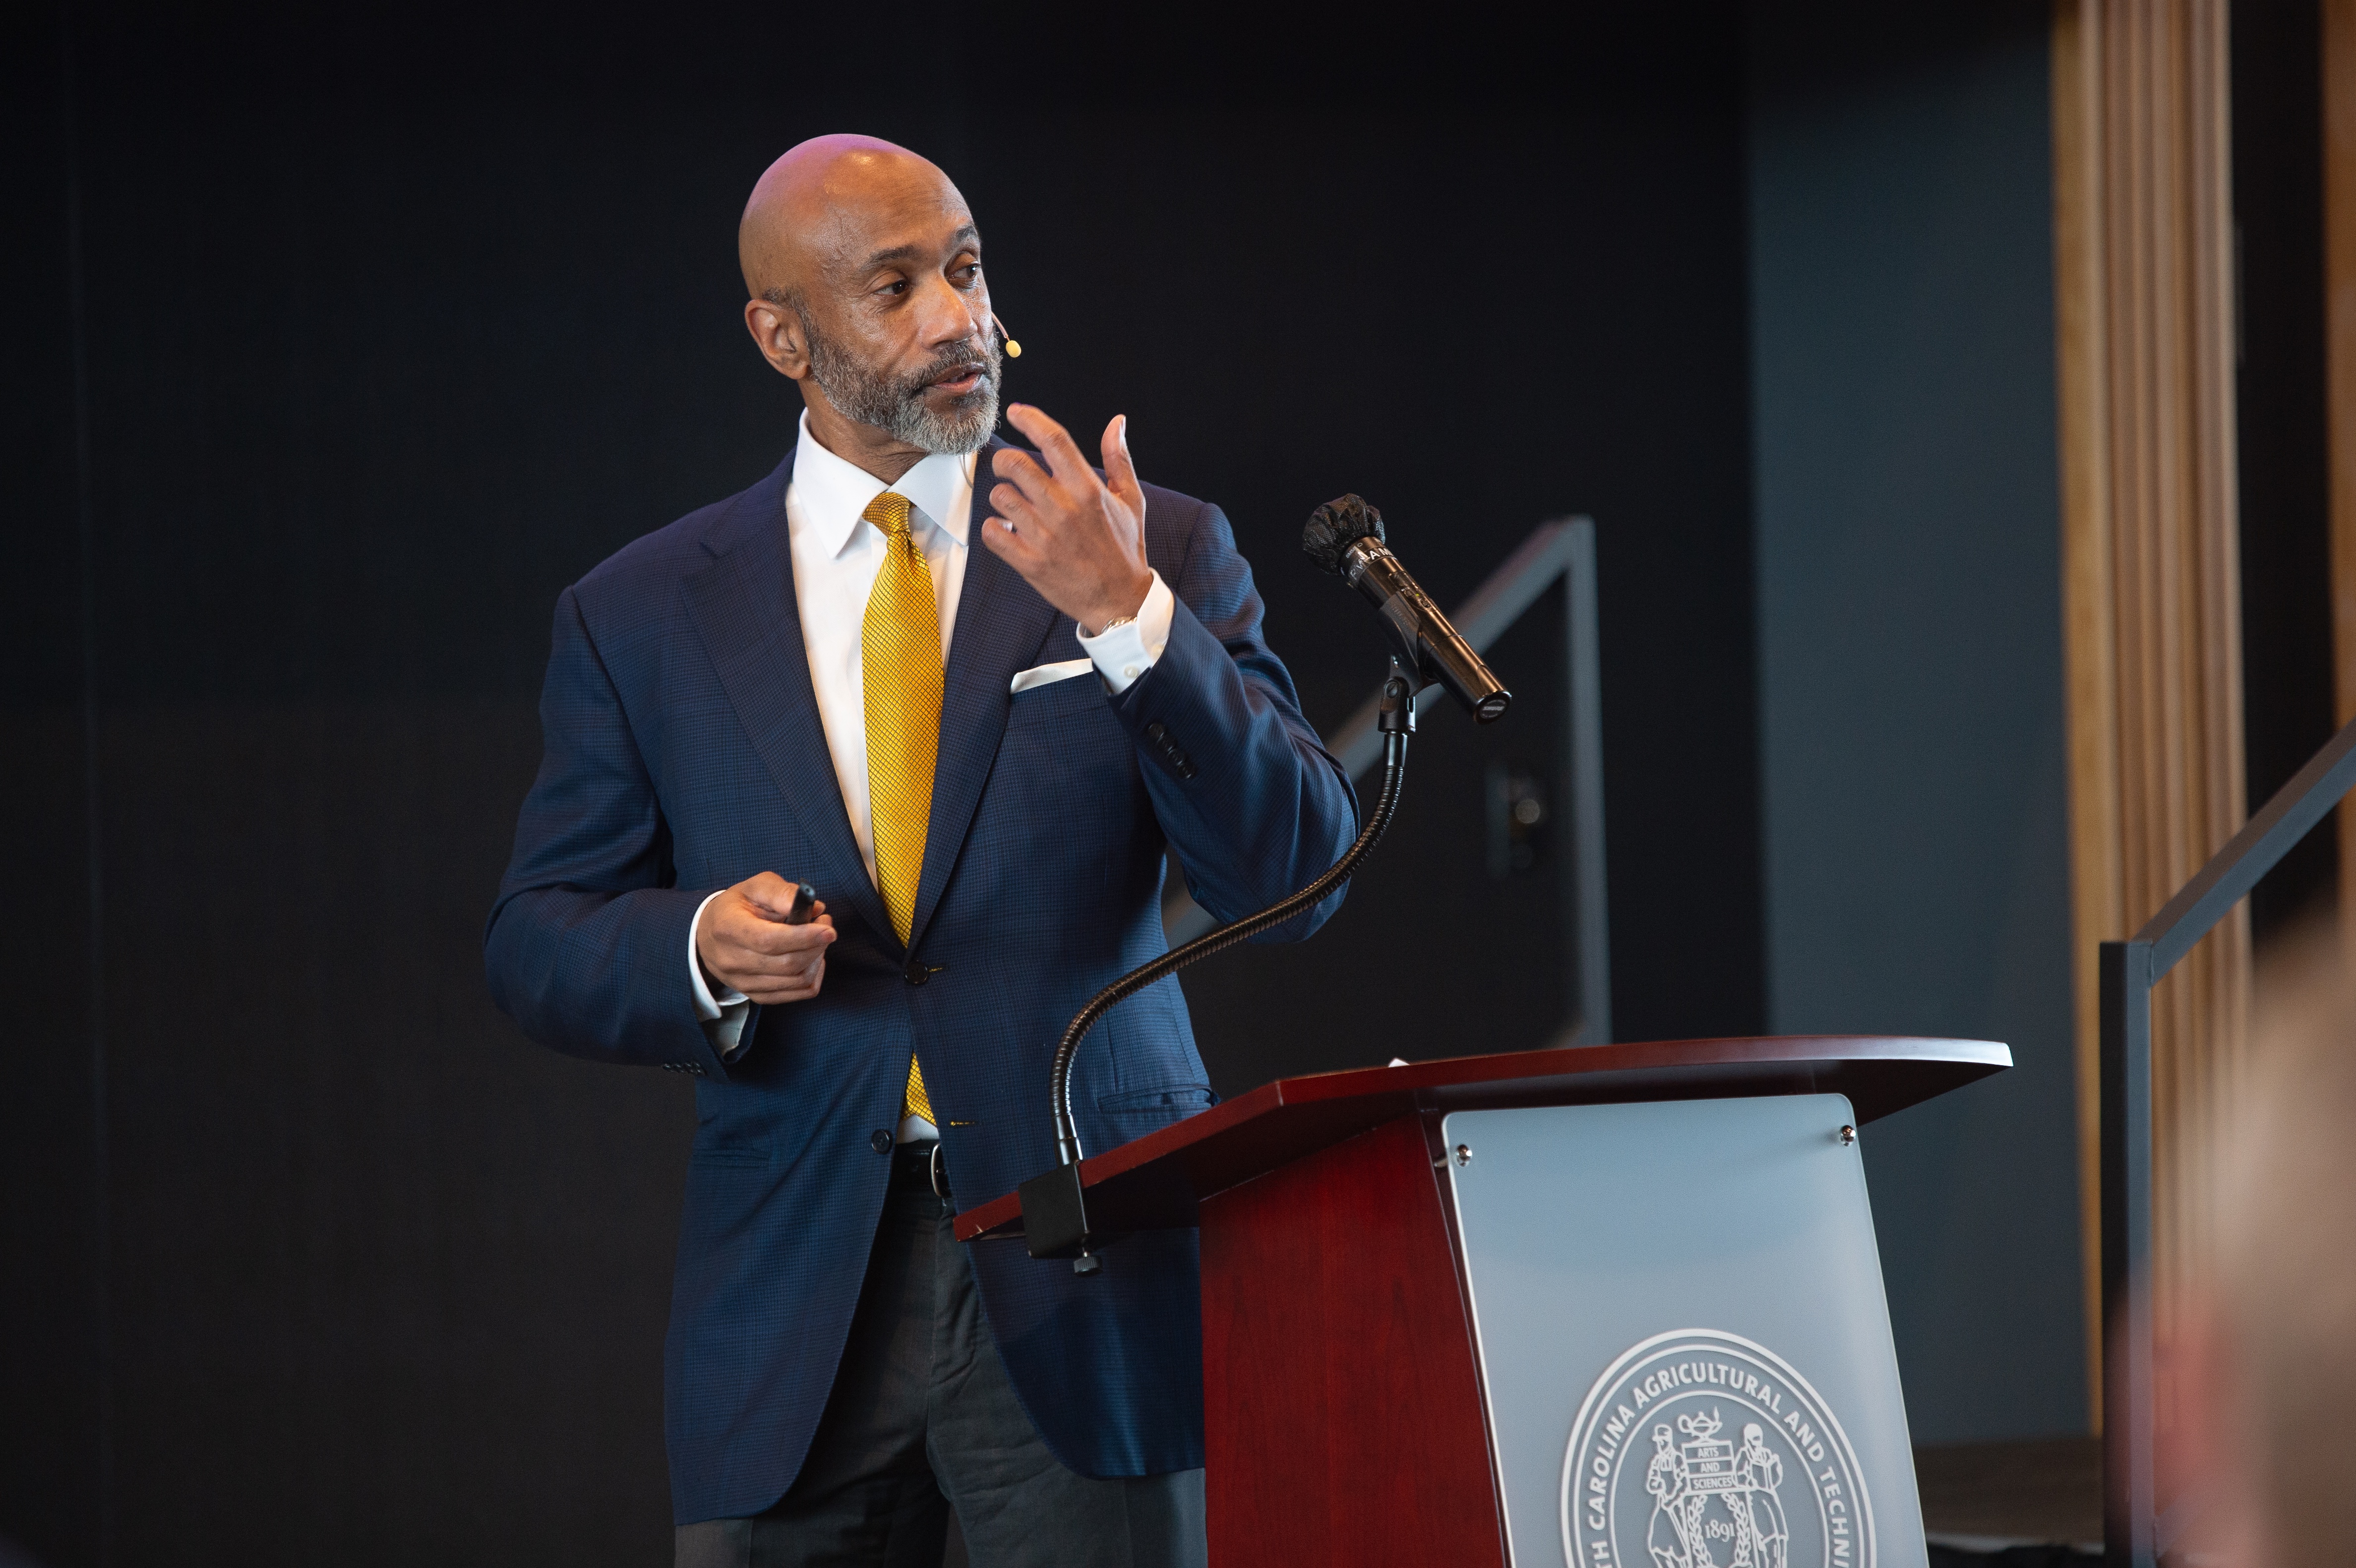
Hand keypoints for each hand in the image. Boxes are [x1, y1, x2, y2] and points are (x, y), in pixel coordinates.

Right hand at [695, 872, 835, 1004]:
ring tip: (818, 940)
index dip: (803, 937)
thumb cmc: (736, 907)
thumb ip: (782, 893)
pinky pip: (795, 995)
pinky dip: (813, 978)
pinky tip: (813, 959)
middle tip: (826, 925)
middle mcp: (732, 960)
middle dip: (816, 945)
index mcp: (728, 928)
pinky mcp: (754, 995)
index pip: (769, 941)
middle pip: (786, 963)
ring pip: (794, 981)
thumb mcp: (755, 887)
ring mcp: (742, 982)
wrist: (708, 933)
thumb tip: (814, 907)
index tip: (828, 929)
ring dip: (817, 960)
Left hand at [983, 406, 1153, 633]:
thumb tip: (1117, 422)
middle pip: (1015, 463)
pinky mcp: (1029, 562)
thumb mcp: (1130, 500)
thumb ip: (1119, 459)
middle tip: (1008, 467)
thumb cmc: (1123, 549)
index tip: (1017, 412)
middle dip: (1004, 459)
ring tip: (1013, 505)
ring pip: (1000, 496)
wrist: (1120, 601)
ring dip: (1001, 496)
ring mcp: (1044, 537)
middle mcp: (1064, 510)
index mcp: (1088, 489)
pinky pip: (992, 532)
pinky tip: (1007, 529)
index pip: (1054, 440)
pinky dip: (994, 527)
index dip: (1030, 419)